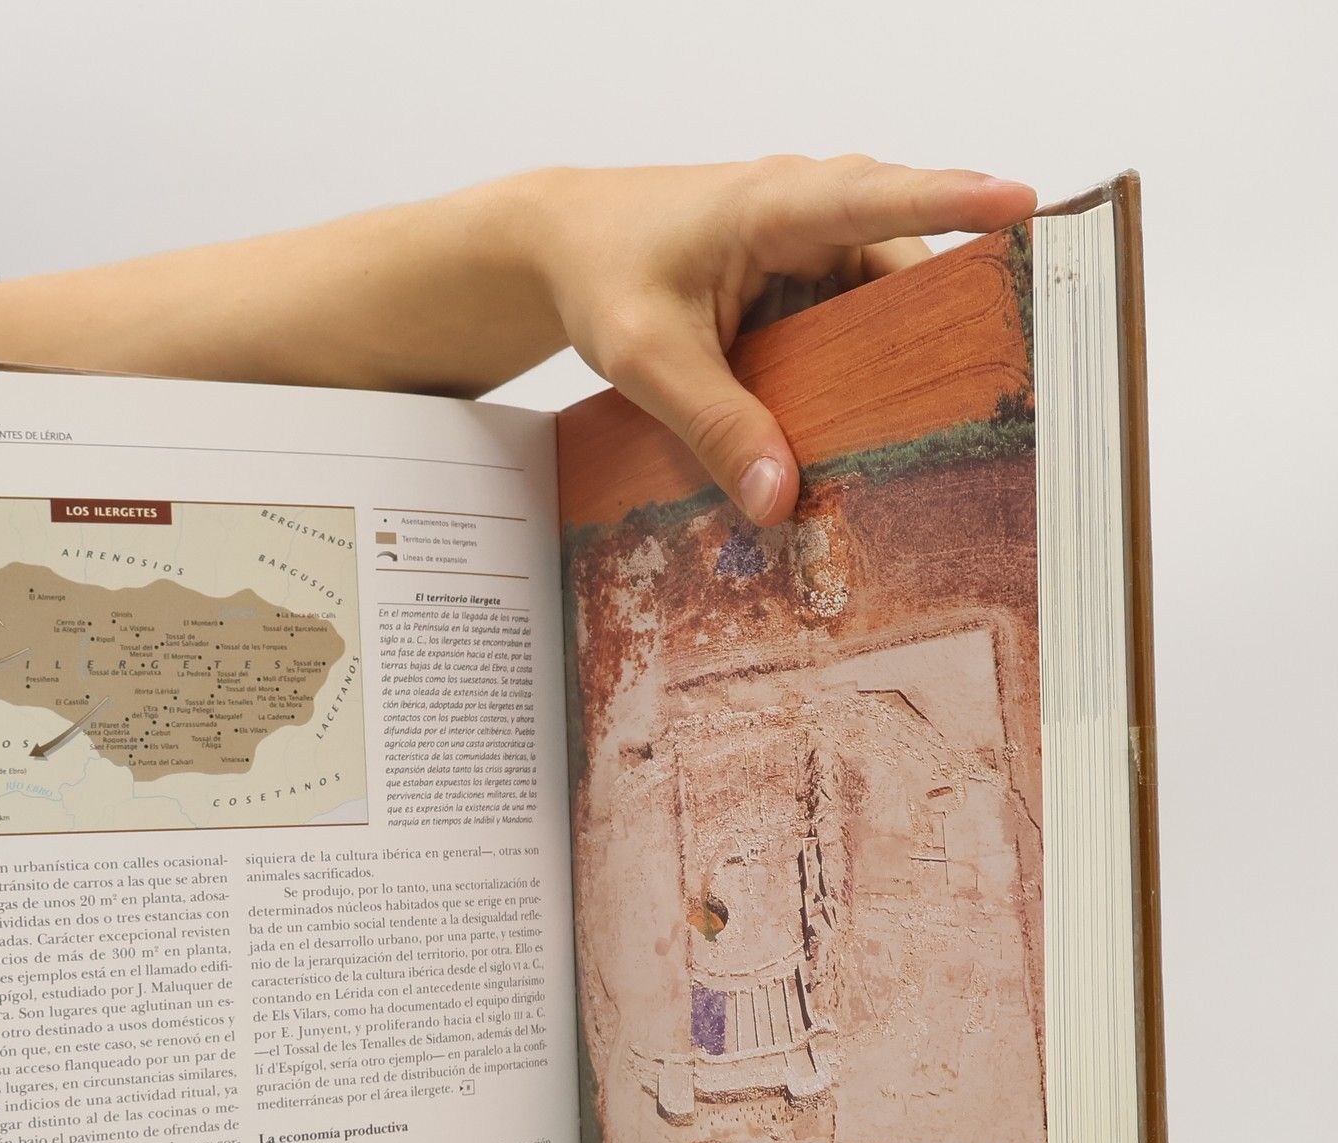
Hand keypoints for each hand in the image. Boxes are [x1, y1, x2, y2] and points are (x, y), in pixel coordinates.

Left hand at [525, 157, 1036, 522]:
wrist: (563, 246)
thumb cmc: (602, 276)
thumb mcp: (647, 360)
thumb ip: (713, 426)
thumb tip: (780, 502)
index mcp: (774, 206)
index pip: (878, 197)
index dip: (954, 200)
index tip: (1023, 204)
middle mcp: (807, 212)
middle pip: (900, 263)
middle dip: (944, 316)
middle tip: (996, 377)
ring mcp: (808, 247)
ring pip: (878, 303)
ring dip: (894, 359)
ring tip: (931, 423)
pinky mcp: (798, 282)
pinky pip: (847, 324)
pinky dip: (854, 368)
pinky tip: (861, 422)